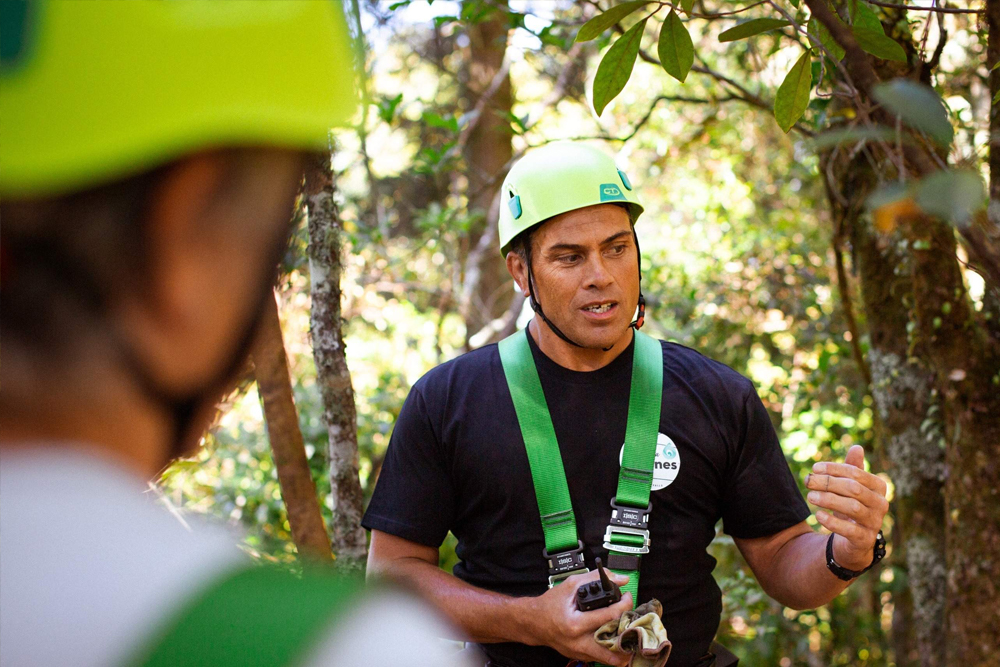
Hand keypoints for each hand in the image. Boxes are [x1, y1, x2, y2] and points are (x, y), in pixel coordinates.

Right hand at [525, 569, 633, 665]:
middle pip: (614, 649)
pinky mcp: (580, 656)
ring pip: (610, 659)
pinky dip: (610, 649)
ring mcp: (580, 652)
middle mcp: (578, 642)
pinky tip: (614, 637)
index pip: (609, 615)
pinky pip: (601, 657)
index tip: (627, 596)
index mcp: (575, 624)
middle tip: (634, 623)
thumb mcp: (571, 585)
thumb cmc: (550, 604)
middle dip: (628, 637)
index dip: (624, 603)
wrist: (534, 622)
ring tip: (627, 633)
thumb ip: (595, 578)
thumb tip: (620, 579)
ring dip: (622, 647)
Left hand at [805, 445, 888, 571]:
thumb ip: (853, 468)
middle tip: (808, 481)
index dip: (834, 469)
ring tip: (810, 496)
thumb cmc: (851, 506)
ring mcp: (874, 523)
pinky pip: (849, 529)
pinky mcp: (864, 539)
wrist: (854, 540)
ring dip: (828, 499)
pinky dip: (832, 522)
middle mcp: (881, 504)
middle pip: (854, 488)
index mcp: (879, 487)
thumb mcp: (851, 487)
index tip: (814, 468)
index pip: (856, 473)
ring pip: (852, 507)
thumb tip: (857, 447)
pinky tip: (818, 515)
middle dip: (828, 483)